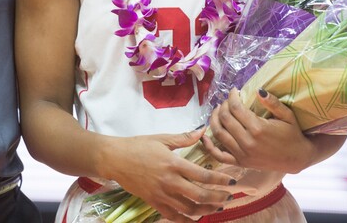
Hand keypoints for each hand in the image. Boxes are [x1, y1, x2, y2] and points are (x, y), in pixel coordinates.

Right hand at [105, 127, 236, 221]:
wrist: (115, 159)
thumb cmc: (137, 145)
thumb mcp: (161, 138)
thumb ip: (184, 138)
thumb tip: (202, 132)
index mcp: (173, 163)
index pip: (203, 175)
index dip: (220, 180)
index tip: (232, 181)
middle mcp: (170, 182)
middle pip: (200, 196)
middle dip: (218, 197)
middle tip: (229, 196)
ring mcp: (161, 195)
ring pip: (190, 209)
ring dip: (207, 209)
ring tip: (217, 206)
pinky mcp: (154, 202)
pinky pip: (174, 216)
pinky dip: (187, 220)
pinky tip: (196, 217)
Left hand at [202, 88, 313, 173]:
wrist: (297, 158)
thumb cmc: (292, 134)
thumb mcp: (287, 116)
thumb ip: (273, 102)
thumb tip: (258, 90)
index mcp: (258, 128)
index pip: (236, 108)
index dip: (232, 96)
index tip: (233, 91)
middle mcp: (247, 142)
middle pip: (225, 119)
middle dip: (223, 106)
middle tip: (227, 101)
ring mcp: (242, 154)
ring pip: (219, 133)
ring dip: (214, 119)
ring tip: (218, 111)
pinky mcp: (240, 163)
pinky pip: (219, 155)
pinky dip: (209, 146)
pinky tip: (204, 136)